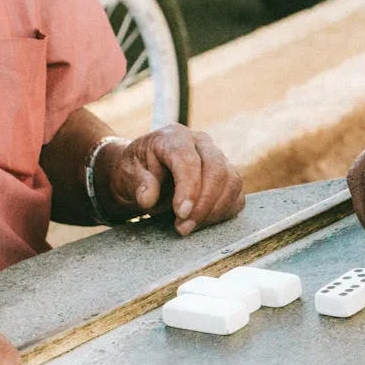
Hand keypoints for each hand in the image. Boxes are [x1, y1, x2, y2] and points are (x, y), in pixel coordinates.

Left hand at [102, 125, 244, 235]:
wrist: (146, 172)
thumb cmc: (137, 171)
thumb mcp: (127, 174)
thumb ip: (138, 183)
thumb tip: (148, 198)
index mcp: (175, 137)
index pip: (189, 160)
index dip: (189, 188)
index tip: (182, 213)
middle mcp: (202, 143)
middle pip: (216, 171)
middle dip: (203, 204)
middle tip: (184, 227)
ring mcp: (219, 159)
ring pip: (232, 183)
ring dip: (214, 211)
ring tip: (190, 227)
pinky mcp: (228, 178)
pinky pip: (237, 196)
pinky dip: (224, 213)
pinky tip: (203, 222)